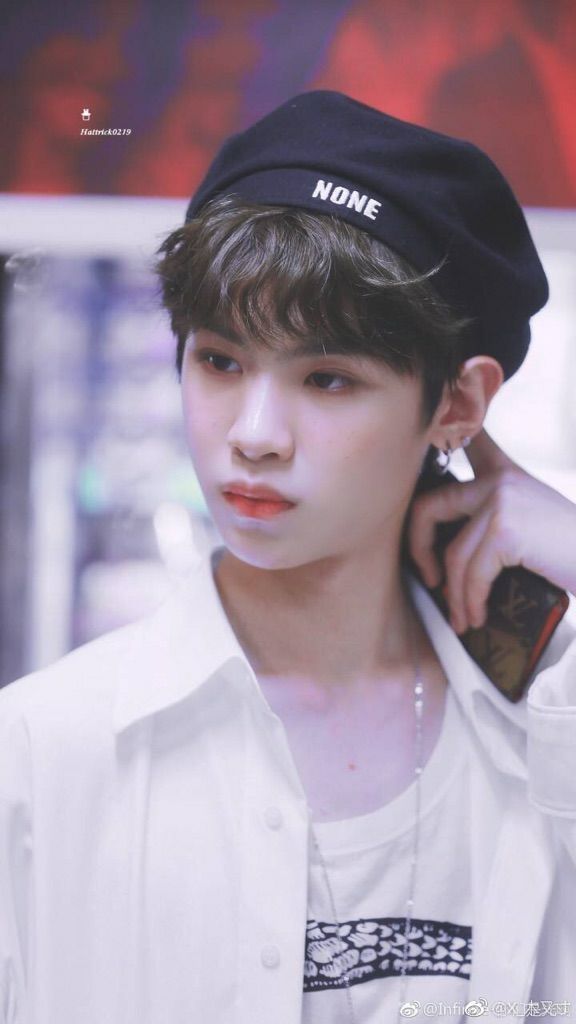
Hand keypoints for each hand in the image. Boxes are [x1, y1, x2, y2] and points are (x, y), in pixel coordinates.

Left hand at [408, 430, 575, 633]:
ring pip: (452, 553)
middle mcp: (499, 478)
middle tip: (429, 579)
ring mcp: (501, 500)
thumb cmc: (571, 551)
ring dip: (454, 594)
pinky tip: (478, 615)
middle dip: (418, 548)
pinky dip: (471, 601)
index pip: (466, 442)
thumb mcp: (530, 519)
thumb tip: (443, 549)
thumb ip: (491, 516)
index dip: (442, 435)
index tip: (428, 438)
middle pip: (429, 506)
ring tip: (463, 617)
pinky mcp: (506, 529)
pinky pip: (472, 573)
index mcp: (504, 472)